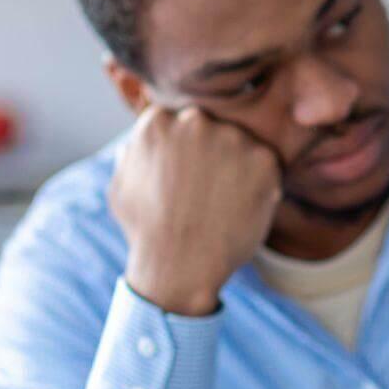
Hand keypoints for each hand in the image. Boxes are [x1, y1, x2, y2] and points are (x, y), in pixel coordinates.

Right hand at [109, 106, 282, 315]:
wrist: (180, 267)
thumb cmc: (146, 231)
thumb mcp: (121, 187)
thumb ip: (132, 155)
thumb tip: (136, 143)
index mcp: (159, 121)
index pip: (181, 121)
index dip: (186, 151)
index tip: (187, 175)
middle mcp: (196, 121)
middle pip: (213, 127)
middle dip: (213, 153)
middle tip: (209, 190)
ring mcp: (232, 138)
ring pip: (242, 144)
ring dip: (239, 167)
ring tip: (224, 203)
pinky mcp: (264, 159)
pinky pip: (268, 166)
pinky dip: (262, 185)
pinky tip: (243, 208)